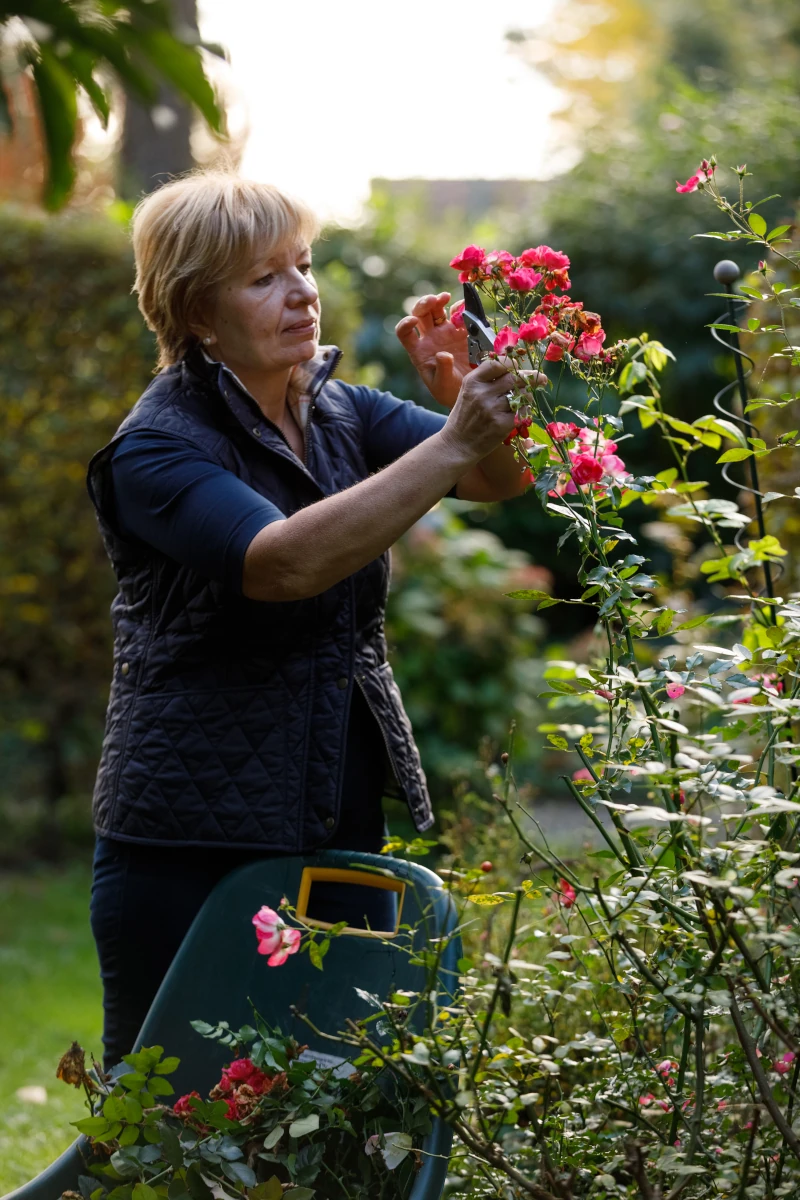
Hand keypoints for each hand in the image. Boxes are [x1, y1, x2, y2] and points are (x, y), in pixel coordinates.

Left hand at [395, 292, 470, 407]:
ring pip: (436, 310)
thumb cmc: (450, 392)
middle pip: (420, 315)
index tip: (413, 321)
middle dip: (424, 304)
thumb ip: (442, 370)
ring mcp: (445, 333)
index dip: (405, 324)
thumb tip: (442, 354)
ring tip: (445, 298)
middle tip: (434, 300)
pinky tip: (464, 309)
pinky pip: (458, 314)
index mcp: (419, 351)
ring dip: (439, 300)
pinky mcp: (462, 331)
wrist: (470, 391)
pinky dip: (459, 308)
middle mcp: (430, 338)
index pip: (404, 333)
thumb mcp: (443, 385)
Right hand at [440, 357, 524, 463]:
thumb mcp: (468, 391)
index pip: (498, 363)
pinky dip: (525, 410)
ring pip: (522, 395)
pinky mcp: (501, 424)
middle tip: (540, 379)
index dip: (512, 364)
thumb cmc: (465, 416)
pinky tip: (520, 412)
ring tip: (523, 400)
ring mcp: (492, 409)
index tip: (518, 366)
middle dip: (531, 377)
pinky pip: (523, 411)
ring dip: (527, 396)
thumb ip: (487, 379)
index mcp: (473, 382)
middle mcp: (482, 393)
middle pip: (514, 378)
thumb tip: (513, 366)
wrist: (458, 444)